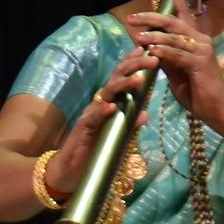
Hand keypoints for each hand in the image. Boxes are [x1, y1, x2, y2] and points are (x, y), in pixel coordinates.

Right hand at [46, 46, 156, 191]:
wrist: (70, 171)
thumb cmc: (94, 153)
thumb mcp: (117, 138)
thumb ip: (130, 125)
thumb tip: (146, 114)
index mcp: (108, 104)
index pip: (121, 80)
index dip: (133, 65)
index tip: (148, 52)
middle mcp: (99, 105)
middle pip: (116, 80)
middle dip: (134, 67)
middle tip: (153, 59)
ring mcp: (90, 115)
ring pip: (107, 95)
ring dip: (123, 85)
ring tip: (139, 79)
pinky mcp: (83, 129)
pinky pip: (93, 118)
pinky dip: (103, 112)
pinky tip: (112, 106)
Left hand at [128, 0, 223, 124]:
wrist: (216, 110)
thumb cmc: (196, 91)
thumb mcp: (176, 72)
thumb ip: (166, 57)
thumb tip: (150, 46)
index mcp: (196, 40)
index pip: (184, 14)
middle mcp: (201, 41)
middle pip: (174, 22)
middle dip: (152, 18)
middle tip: (133, 18)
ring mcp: (203, 51)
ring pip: (174, 37)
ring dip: (154, 37)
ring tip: (137, 37)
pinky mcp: (200, 64)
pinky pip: (178, 55)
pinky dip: (163, 52)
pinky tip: (152, 51)